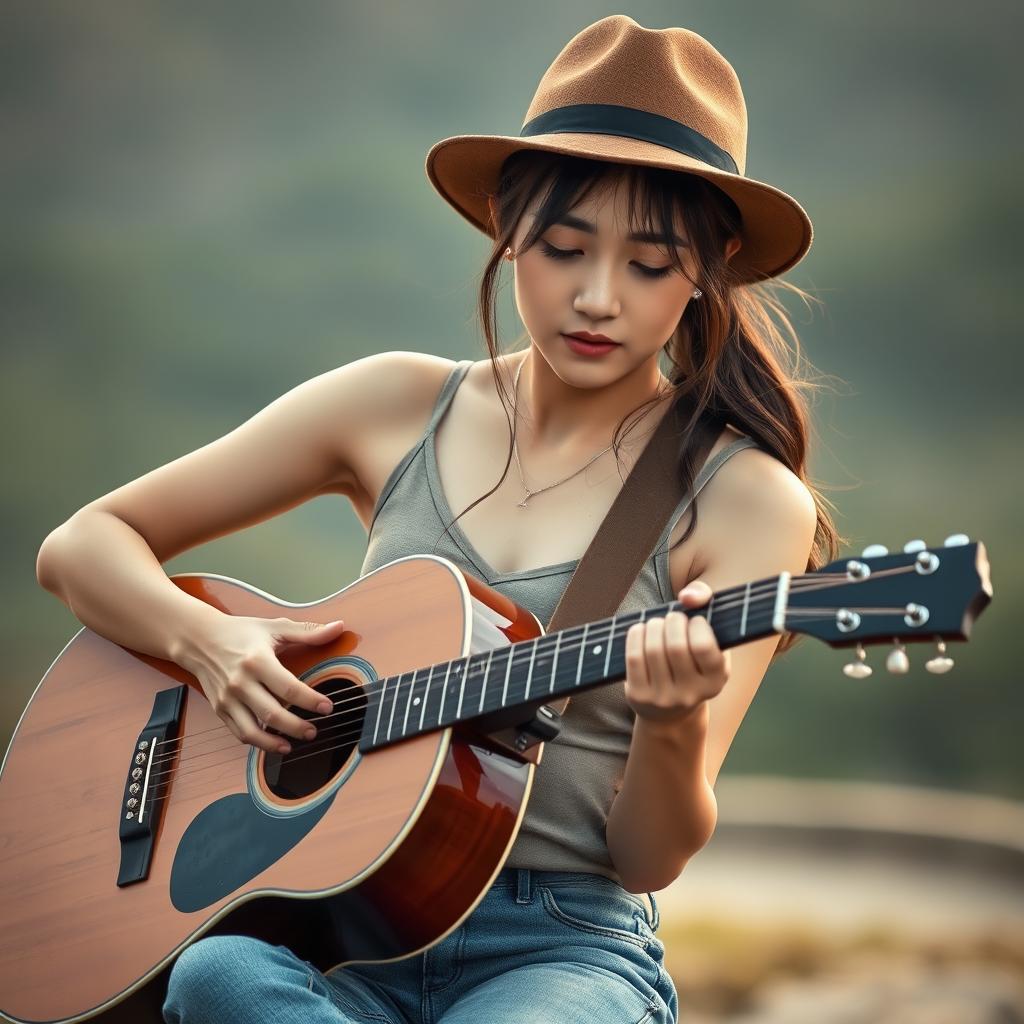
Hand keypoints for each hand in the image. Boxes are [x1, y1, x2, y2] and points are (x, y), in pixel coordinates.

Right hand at [174, 613, 347, 754]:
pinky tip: (275, 744)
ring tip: (296, 743)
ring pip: (253, 731)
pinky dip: (257, 743)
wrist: (198, 639)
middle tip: (314, 731)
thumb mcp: (274, 627)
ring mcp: (228, 698)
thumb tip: (338, 628)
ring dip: (275, 743)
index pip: (288, 688)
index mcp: (257, 661)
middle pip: (272, 714)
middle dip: (296, 727)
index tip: (327, 707)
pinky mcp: (220, 709)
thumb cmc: (239, 632)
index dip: (310, 701)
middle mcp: (241, 682)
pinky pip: (240, 732)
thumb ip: (307, 632)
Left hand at [624, 581, 729, 724]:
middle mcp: (692, 694)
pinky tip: (642, 630)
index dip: (696, 625)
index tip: (694, 620)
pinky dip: (636, 635)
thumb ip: (706, 603)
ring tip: (658, 623)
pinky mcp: (639, 696)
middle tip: (673, 618)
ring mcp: (664, 698)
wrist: (670, 709)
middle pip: (675, 646)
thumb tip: (687, 596)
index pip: (703, 647)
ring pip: (653, 649)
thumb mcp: (710, 637)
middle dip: (672, 621)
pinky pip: (634, 657)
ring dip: (653, 626)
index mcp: (716, 680)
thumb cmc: (693, 659)